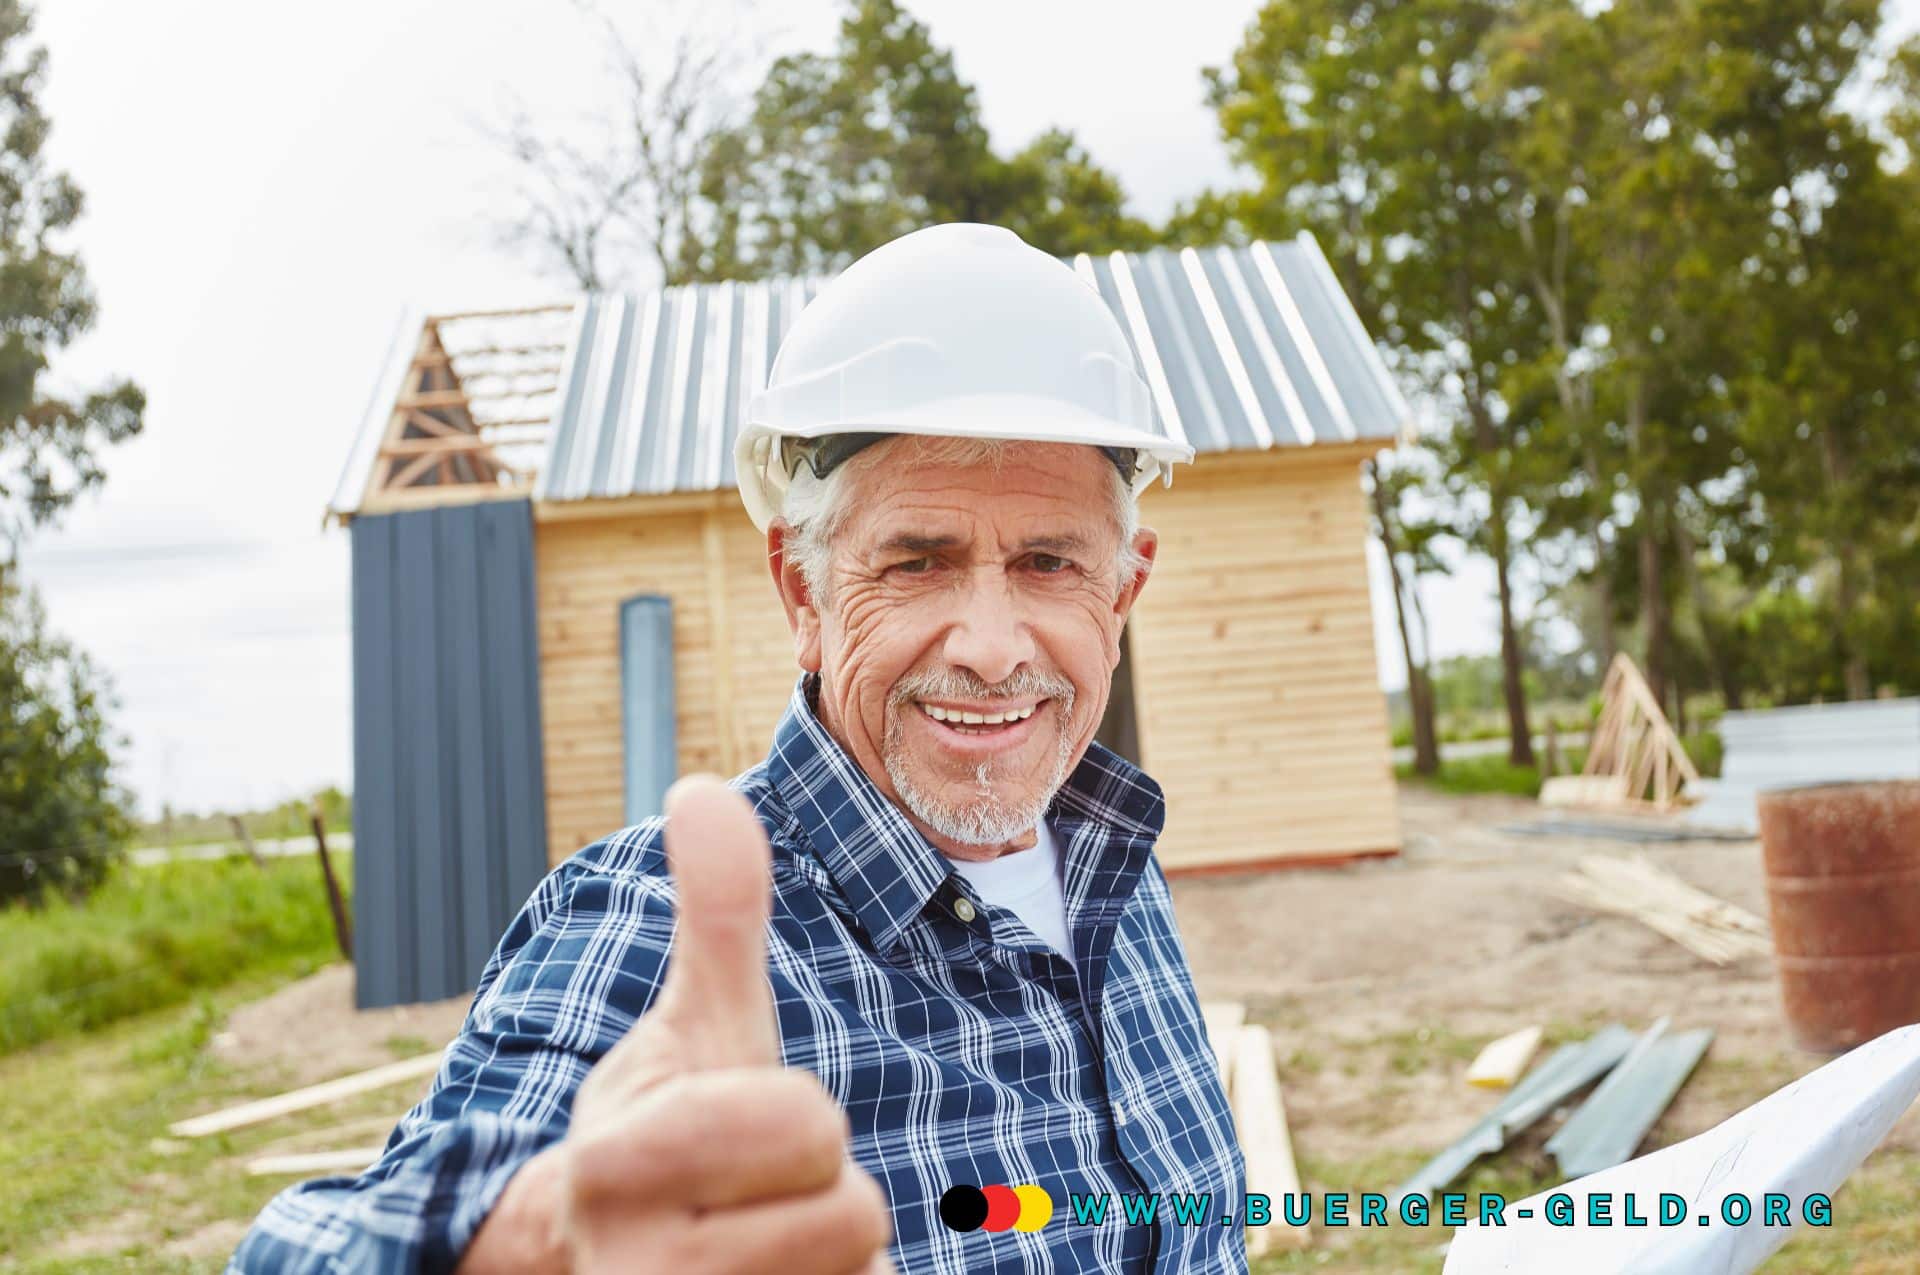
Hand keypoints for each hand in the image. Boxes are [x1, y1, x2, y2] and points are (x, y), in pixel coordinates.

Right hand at [462, 776, 893, 1273]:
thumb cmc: (673, 1135)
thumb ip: (715, 920)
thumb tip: (701, 789)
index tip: (746, 1130)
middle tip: (758, 1197)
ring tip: (764, 1253)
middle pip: (854, 1217)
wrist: (601, 1264)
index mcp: (619, 1167)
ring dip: (835, 1266)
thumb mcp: (695, 1032)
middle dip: (825, 1193)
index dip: (799, 1121)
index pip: (806, 1128)